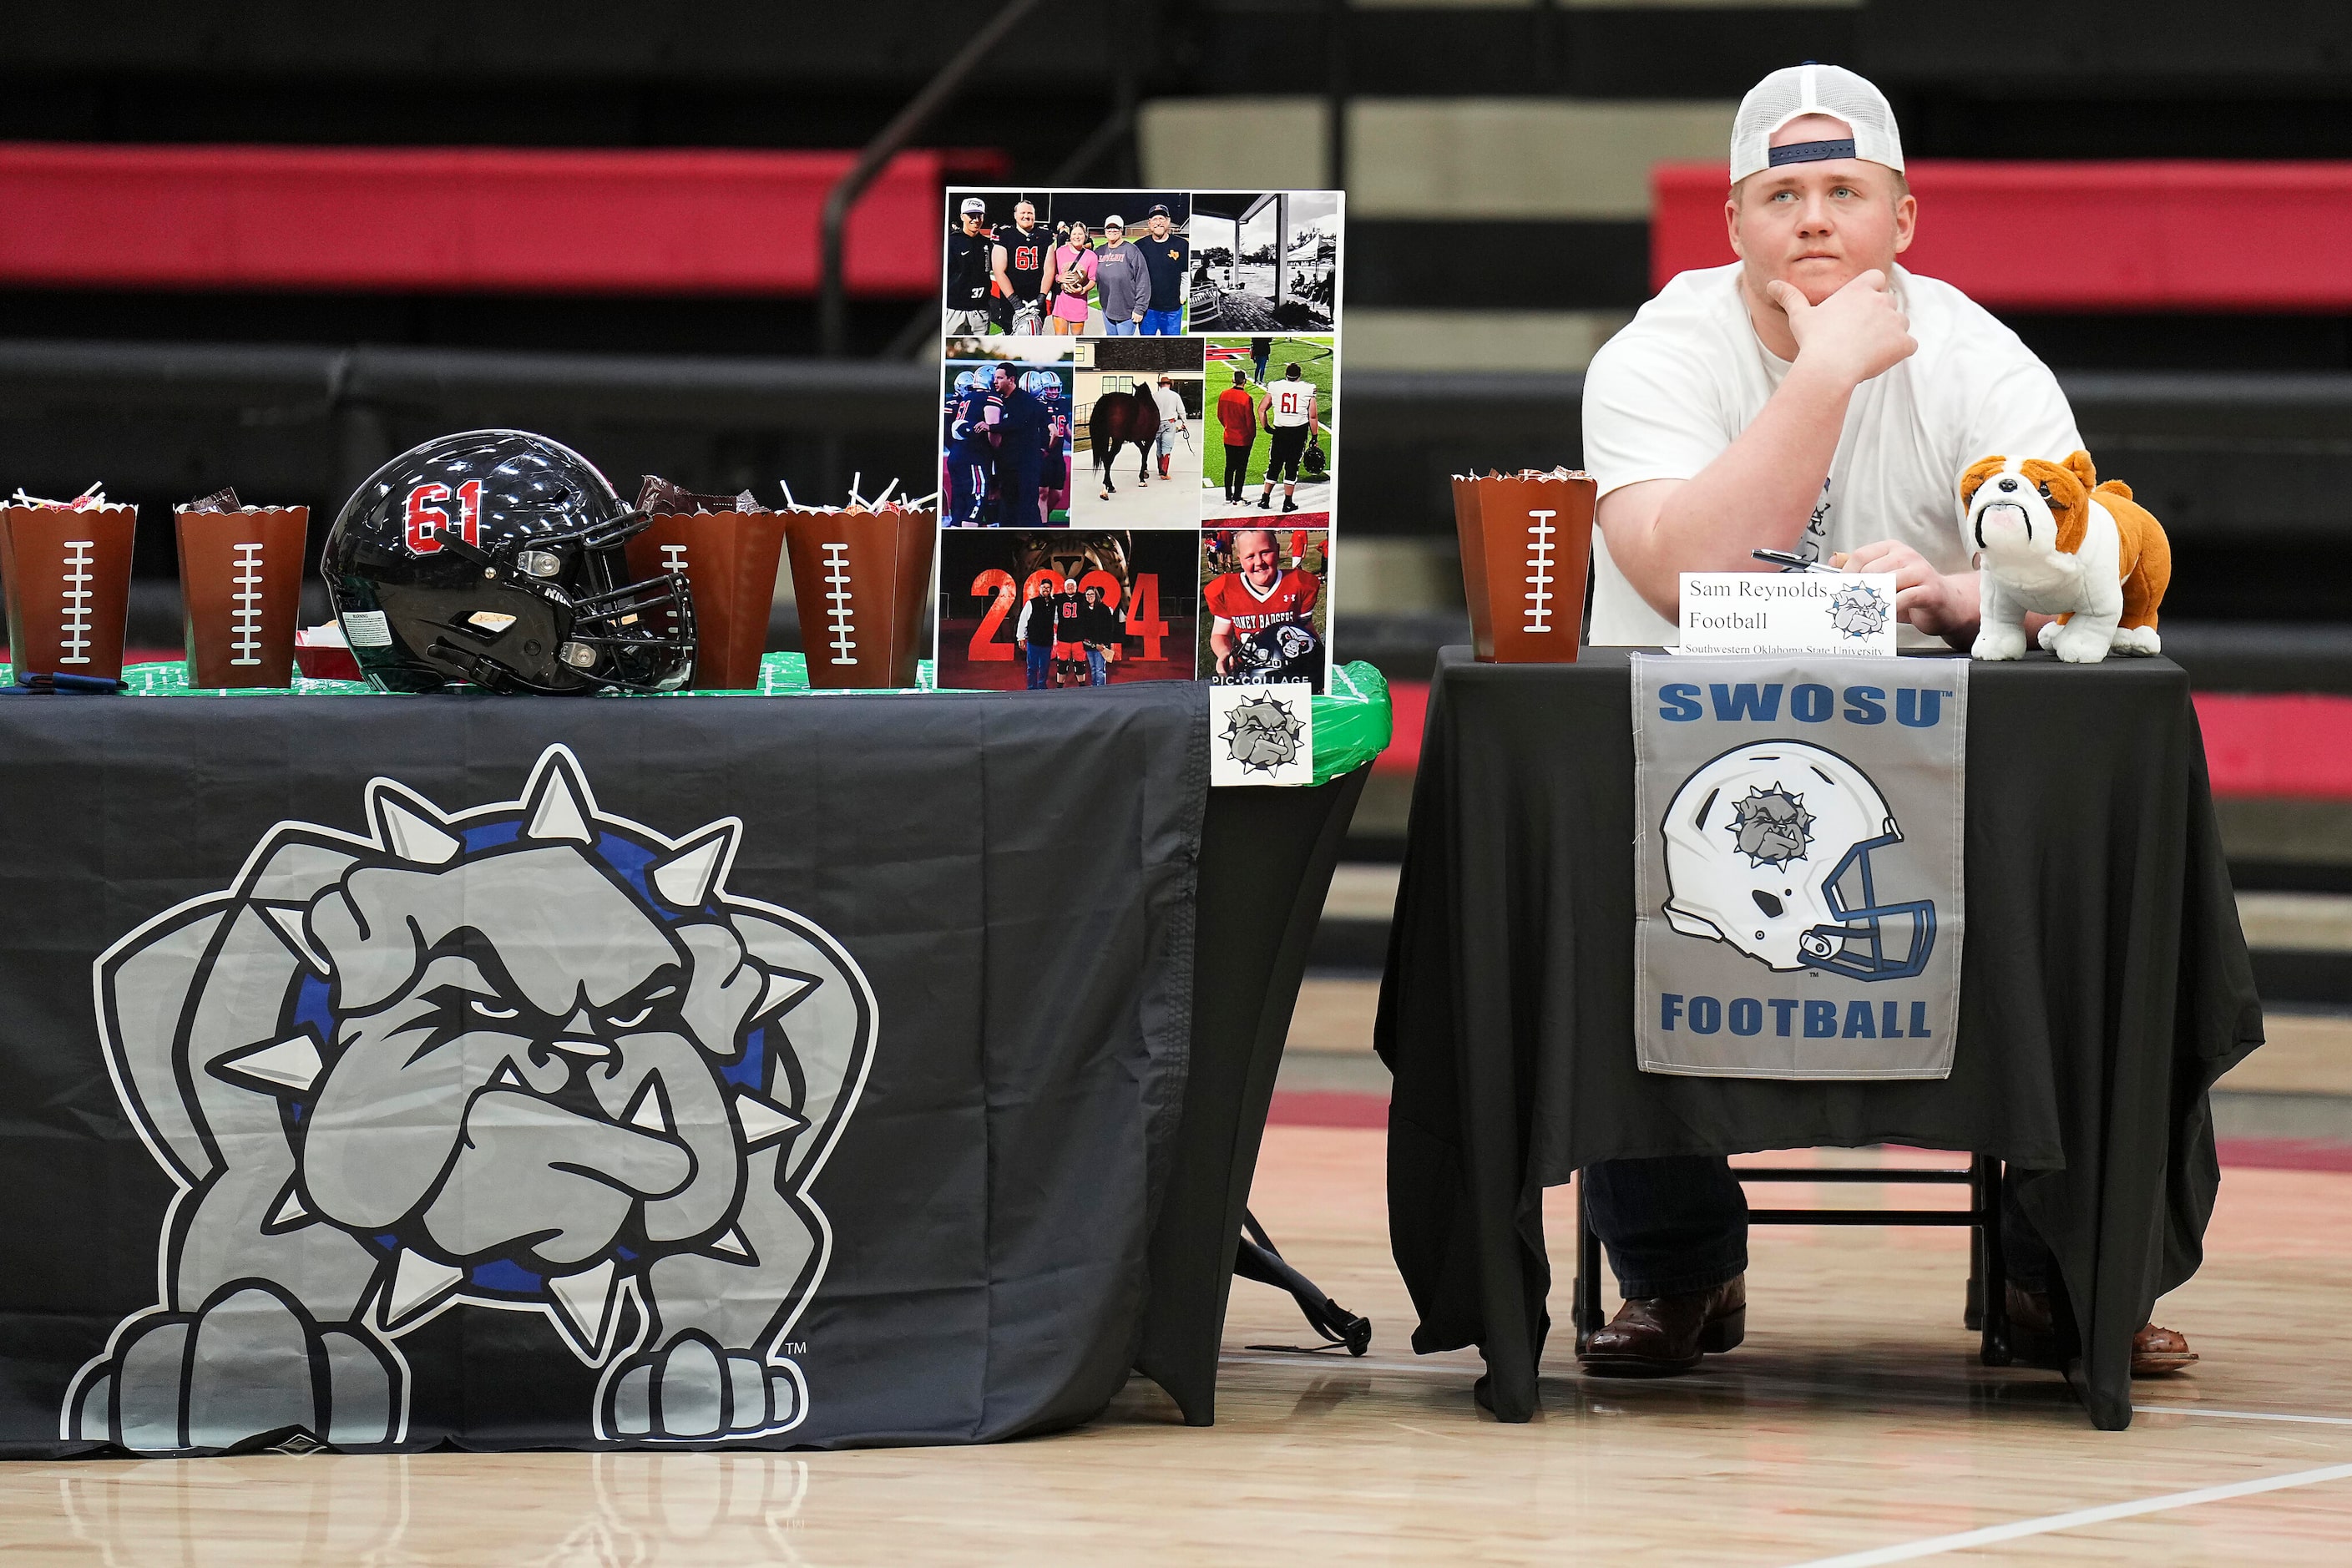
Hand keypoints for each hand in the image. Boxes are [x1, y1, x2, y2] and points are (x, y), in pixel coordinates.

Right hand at [1765, 270, 1914, 387]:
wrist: (1829, 368)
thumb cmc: (1814, 341)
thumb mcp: (1800, 316)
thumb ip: (1790, 297)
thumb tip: (1772, 285)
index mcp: (1859, 289)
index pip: (1877, 278)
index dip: (1871, 291)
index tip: (1860, 308)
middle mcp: (1881, 300)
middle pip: (1890, 301)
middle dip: (1880, 315)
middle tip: (1860, 334)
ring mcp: (1895, 321)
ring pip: (1901, 323)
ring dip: (1891, 333)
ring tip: (1868, 349)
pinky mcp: (1903, 343)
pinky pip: (1909, 344)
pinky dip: (1899, 352)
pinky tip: (1880, 359)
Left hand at [1841, 540, 1978, 640]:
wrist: (1947, 604)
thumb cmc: (1912, 592)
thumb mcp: (1884, 578)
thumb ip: (1861, 570)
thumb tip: (1833, 562)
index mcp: (1892, 549)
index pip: (1861, 556)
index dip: (1846, 575)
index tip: (1839, 592)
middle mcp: (1906, 556)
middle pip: (1871, 570)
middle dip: (1858, 592)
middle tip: (1852, 607)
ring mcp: (1920, 571)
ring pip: (1886, 582)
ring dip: (1873, 601)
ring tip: (1866, 613)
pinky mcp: (1930, 591)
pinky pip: (1903, 598)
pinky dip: (1890, 609)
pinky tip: (1885, 615)